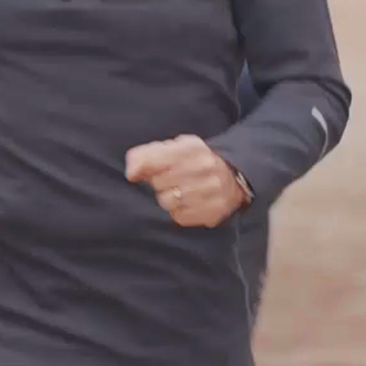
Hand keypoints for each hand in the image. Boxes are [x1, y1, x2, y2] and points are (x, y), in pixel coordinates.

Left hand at [126, 135, 250, 227]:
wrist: (234, 176)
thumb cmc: (196, 160)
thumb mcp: (175, 147)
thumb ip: (148, 154)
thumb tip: (131, 173)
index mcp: (192, 147)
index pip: (154, 159)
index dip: (142, 168)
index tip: (136, 173)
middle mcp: (204, 167)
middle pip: (158, 183)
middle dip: (158, 183)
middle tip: (169, 180)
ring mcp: (211, 191)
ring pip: (167, 202)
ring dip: (168, 198)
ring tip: (178, 192)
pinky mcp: (213, 212)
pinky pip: (179, 217)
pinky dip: (178, 212)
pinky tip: (187, 203)